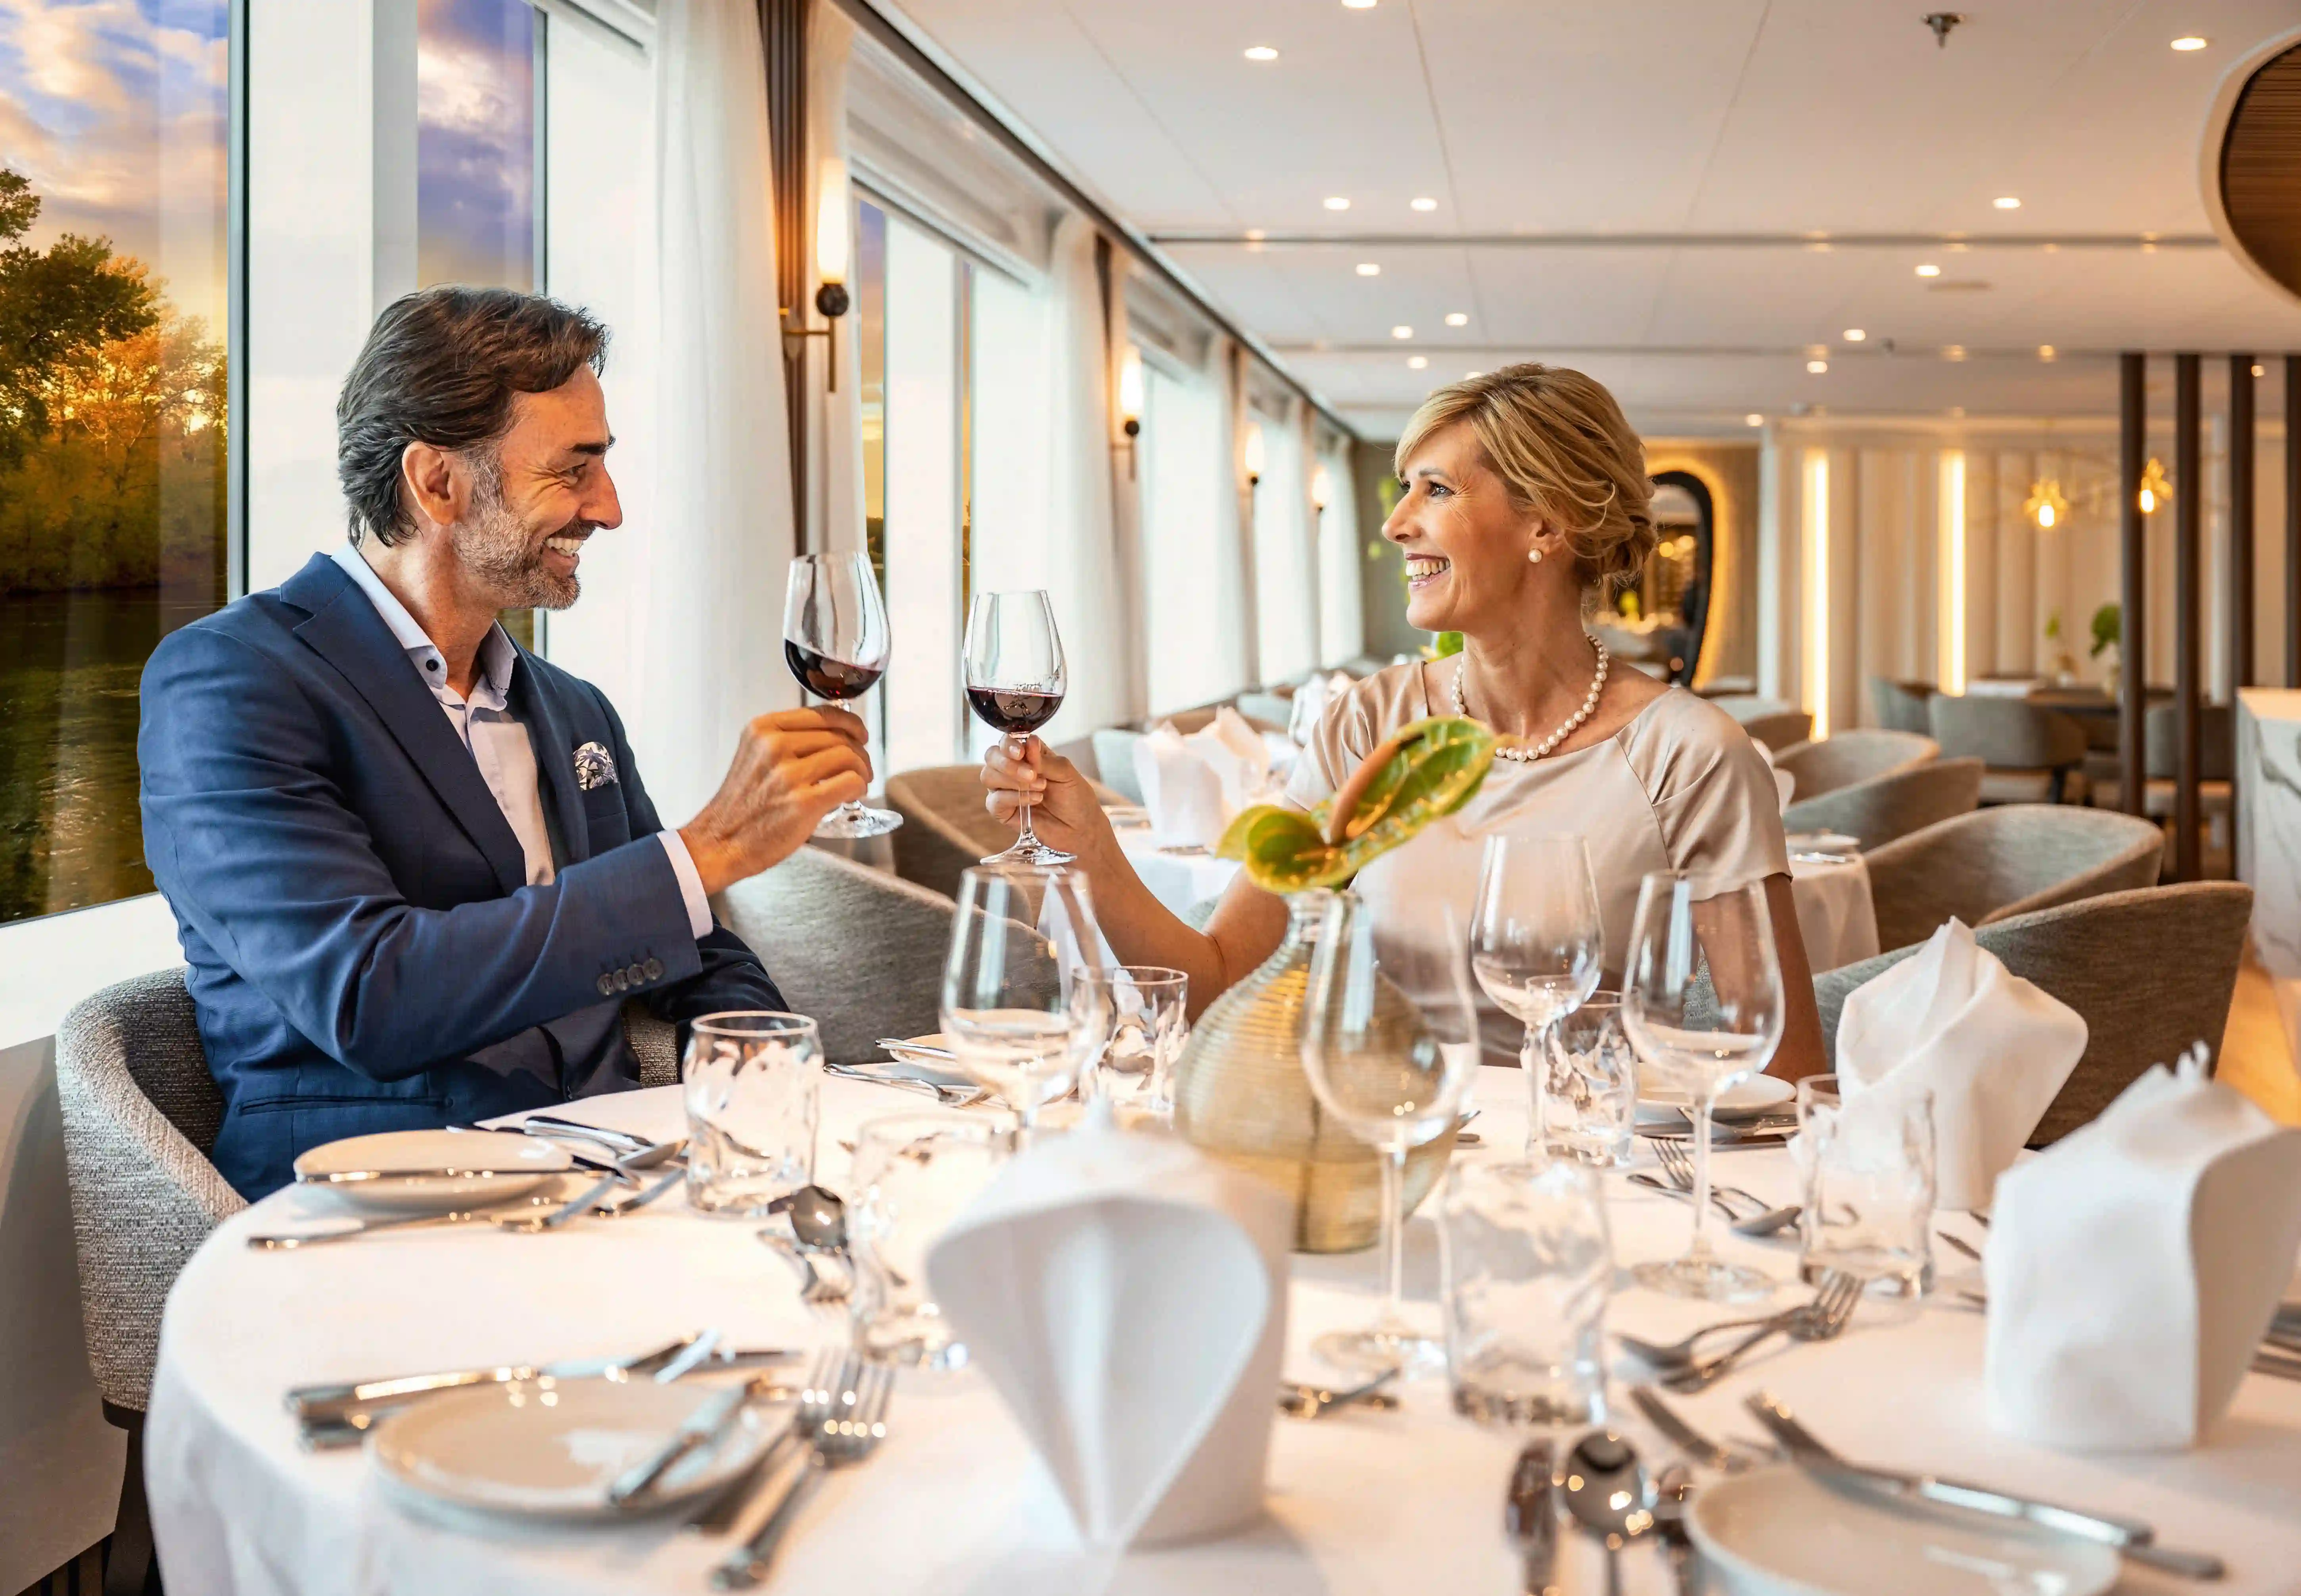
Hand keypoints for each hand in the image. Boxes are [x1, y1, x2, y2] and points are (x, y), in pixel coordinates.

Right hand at [680, 707, 871, 893]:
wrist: (720, 843)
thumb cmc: (743, 806)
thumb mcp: (756, 757)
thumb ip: (788, 741)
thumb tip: (835, 736)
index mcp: (763, 729)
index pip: (821, 714)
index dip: (849, 723)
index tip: (859, 734)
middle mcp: (774, 746)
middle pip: (839, 735)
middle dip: (859, 751)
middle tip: (861, 768)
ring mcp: (788, 774)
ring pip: (849, 756)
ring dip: (862, 770)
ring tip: (859, 783)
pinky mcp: (803, 802)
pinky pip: (850, 782)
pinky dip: (859, 787)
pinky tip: (853, 795)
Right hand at [979, 736, 1113, 862]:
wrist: (1081, 829)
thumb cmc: (1076, 798)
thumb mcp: (1066, 773)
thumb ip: (1045, 759)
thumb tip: (1029, 741)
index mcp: (1027, 756)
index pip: (1006, 742)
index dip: (1008, 745)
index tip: (1021, 752)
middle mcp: (1012, 770)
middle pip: (991, 756)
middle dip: (1008, 764)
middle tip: (1032, 775)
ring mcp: (1006, 791)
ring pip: (988, 776)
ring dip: (1012, 781)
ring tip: (1040, 789)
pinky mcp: (1004, 812)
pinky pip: (993, 801)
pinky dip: (1012, 798)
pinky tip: (1034, 801)